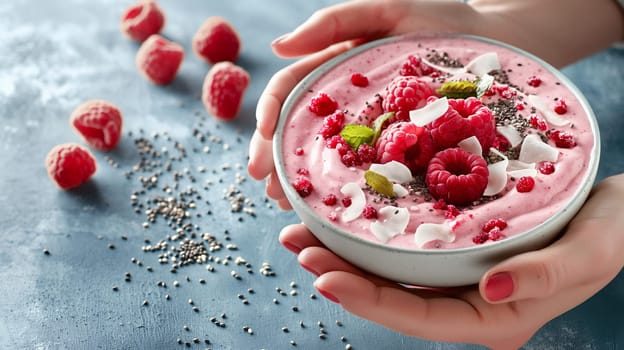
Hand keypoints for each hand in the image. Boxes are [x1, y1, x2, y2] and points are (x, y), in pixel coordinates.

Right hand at [248, 0, 479, 206]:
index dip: (269, 117)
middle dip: (279, 159)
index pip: (290, 93)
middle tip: (268, 186)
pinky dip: (347, 192)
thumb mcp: (388, 7)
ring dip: (303, 183)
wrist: (496, 44)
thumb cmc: (442, 21)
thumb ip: (335, 21)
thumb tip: (277, 47)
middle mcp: (349, 105)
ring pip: (329, 158)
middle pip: (301, 131)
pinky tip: (330, 210)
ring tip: (289, 206)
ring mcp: (374, 132)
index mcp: (336, 71)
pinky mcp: (404, 153)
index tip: (262, 142)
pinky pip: (371, 175)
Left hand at [278, 174, 623, 348]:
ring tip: (300, 232)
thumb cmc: (609, 233)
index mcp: (496, 317)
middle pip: (392, 298)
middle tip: (296, 245)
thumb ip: (547, 276)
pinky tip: (339, 218)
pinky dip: (367, 236)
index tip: (325, 277)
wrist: (614, 212)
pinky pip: (402, 251)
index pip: (421, 319)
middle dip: (341, 275)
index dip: (371, 302)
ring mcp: (458, 280)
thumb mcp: (589, 254)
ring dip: (343, 254)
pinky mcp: (454, 253)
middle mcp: (469, 303)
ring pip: (390, 274)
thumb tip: (492, 291)